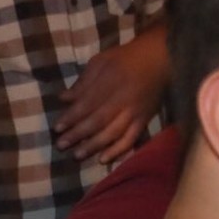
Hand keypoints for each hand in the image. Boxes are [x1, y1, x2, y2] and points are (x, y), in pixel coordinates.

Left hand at [57, 34, 168, 163]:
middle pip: (98, 121)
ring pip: (113, 133)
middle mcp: (123, 99)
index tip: (57, 128)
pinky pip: (131, 139)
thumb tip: (63, 98)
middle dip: (78, 134)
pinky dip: (118, 151)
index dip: (71, 117)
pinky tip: (103, 159)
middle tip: (61, 145)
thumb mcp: (101, 61)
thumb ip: (83, 82)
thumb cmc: (126, 58)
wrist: (161, 60)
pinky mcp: (144, 121)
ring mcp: (135, 112)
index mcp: (110, 81)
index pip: (87, 104)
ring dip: (94, 146)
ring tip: (77, 155)